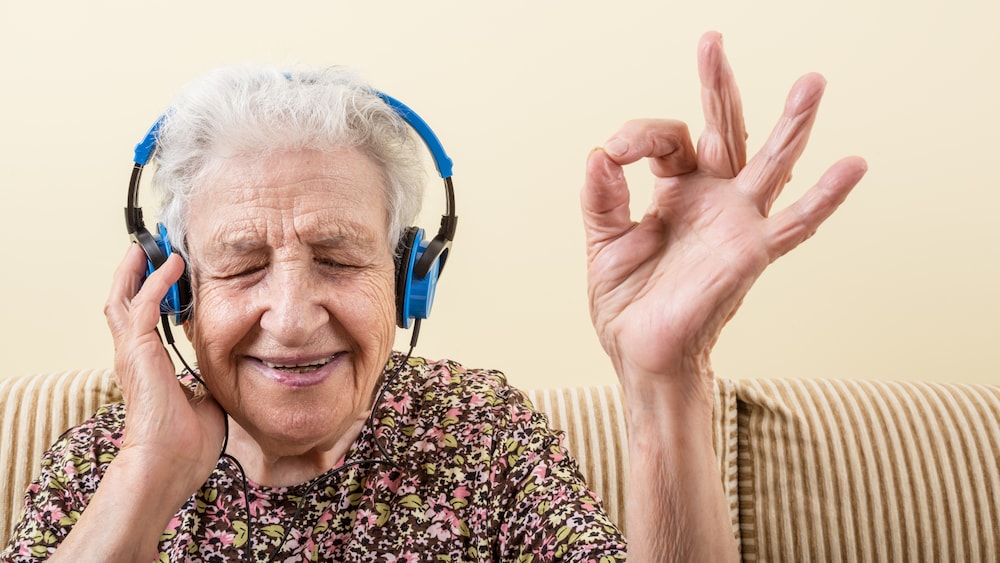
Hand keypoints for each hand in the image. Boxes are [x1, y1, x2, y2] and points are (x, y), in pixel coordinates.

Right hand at [104, 244, 223, 495]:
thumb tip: (227, 370)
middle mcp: (134, 355)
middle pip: (123, 301)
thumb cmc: (187, 443)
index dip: (153, 295)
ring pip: (124, 297)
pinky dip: (156, 281)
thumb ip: (209, 380)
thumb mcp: (205, 400)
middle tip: (151, 247)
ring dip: (138, 268)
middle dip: (135, 272)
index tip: (171, 274)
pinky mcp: (137, 351)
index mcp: (149, 366)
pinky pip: (143, 304)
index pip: (143, 320)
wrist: (171, 464)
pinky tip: (173, 265)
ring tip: (151, 245)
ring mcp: (132, 352)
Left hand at [582, 32, 866, 404]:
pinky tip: (854, 165)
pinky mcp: (750, 253)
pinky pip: (795, 223)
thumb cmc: (628, 304)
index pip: (667, 139)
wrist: (642, 355)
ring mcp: (736, 223)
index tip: (614, 154)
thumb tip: (600, 152)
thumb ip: (602, 198)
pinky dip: (826, 196)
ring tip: (812, 82)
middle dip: (718, 85)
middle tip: (712, 40)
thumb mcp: (603, 243)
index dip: (639, 135)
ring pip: (770, 163)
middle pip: (722, 129)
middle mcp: (712, 199)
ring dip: (790, 123)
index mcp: (676, 192)